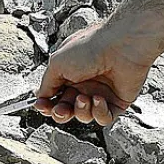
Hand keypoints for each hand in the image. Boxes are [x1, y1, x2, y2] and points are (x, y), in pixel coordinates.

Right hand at [35, 18, 156, 125]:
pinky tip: (99, 99)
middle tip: (61, 110)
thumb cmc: (91, 47)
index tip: (42, 106)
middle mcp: (85, 84)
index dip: (47, 104)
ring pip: (84, 116)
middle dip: (61, 113)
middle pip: (67, 110)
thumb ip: (47, 84)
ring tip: (84, 98)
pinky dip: (99, 112)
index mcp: (70, 73)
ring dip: (81, 111)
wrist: (121, 45)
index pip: (55, 96)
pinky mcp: (117, 101)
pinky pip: (104, 118)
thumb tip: (41, 97)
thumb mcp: (57, 63)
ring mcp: (101, 93)